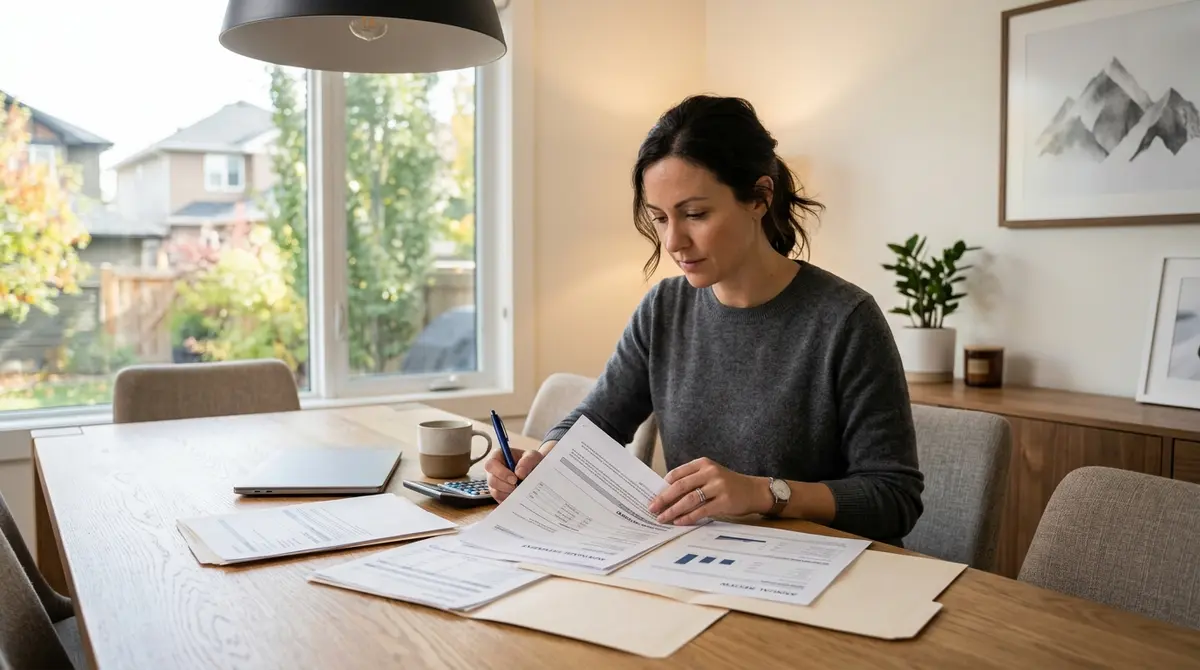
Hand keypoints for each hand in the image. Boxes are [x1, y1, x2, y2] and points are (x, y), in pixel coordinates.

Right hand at [484, 447, 542, 502]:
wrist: (536, 472)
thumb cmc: (531, 462)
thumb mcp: (533, 456)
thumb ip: (527, 461)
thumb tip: (519, 473)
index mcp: (498, 457)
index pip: (491, 465)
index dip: (501, 473)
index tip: (514, 479)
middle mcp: (493, 471)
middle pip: (491, 481)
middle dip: (505, 486)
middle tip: (518, 487)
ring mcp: (495, 484)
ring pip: (495, 492)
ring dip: (508, 493)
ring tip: (520, 490)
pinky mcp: (499, 495)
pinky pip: (500, 500)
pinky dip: (510, 499)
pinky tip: (519, 495)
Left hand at [648, 457, 772, 524]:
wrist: (753, 491)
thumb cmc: (727, 484)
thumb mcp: (710, 475)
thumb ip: (692, 481)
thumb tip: (665, 495)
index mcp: (703, 464)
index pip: (677, 474)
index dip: (662, 486)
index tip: (652, 496)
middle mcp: (710, 472)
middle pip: (680, 486)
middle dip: (663, 498)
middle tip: (652, 508)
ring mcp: (718, 486)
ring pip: (689, 499)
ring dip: (673, 510)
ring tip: (662, 518)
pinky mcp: (725, 501)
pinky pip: (701, 511)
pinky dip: (688, 517)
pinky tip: (679, 522)